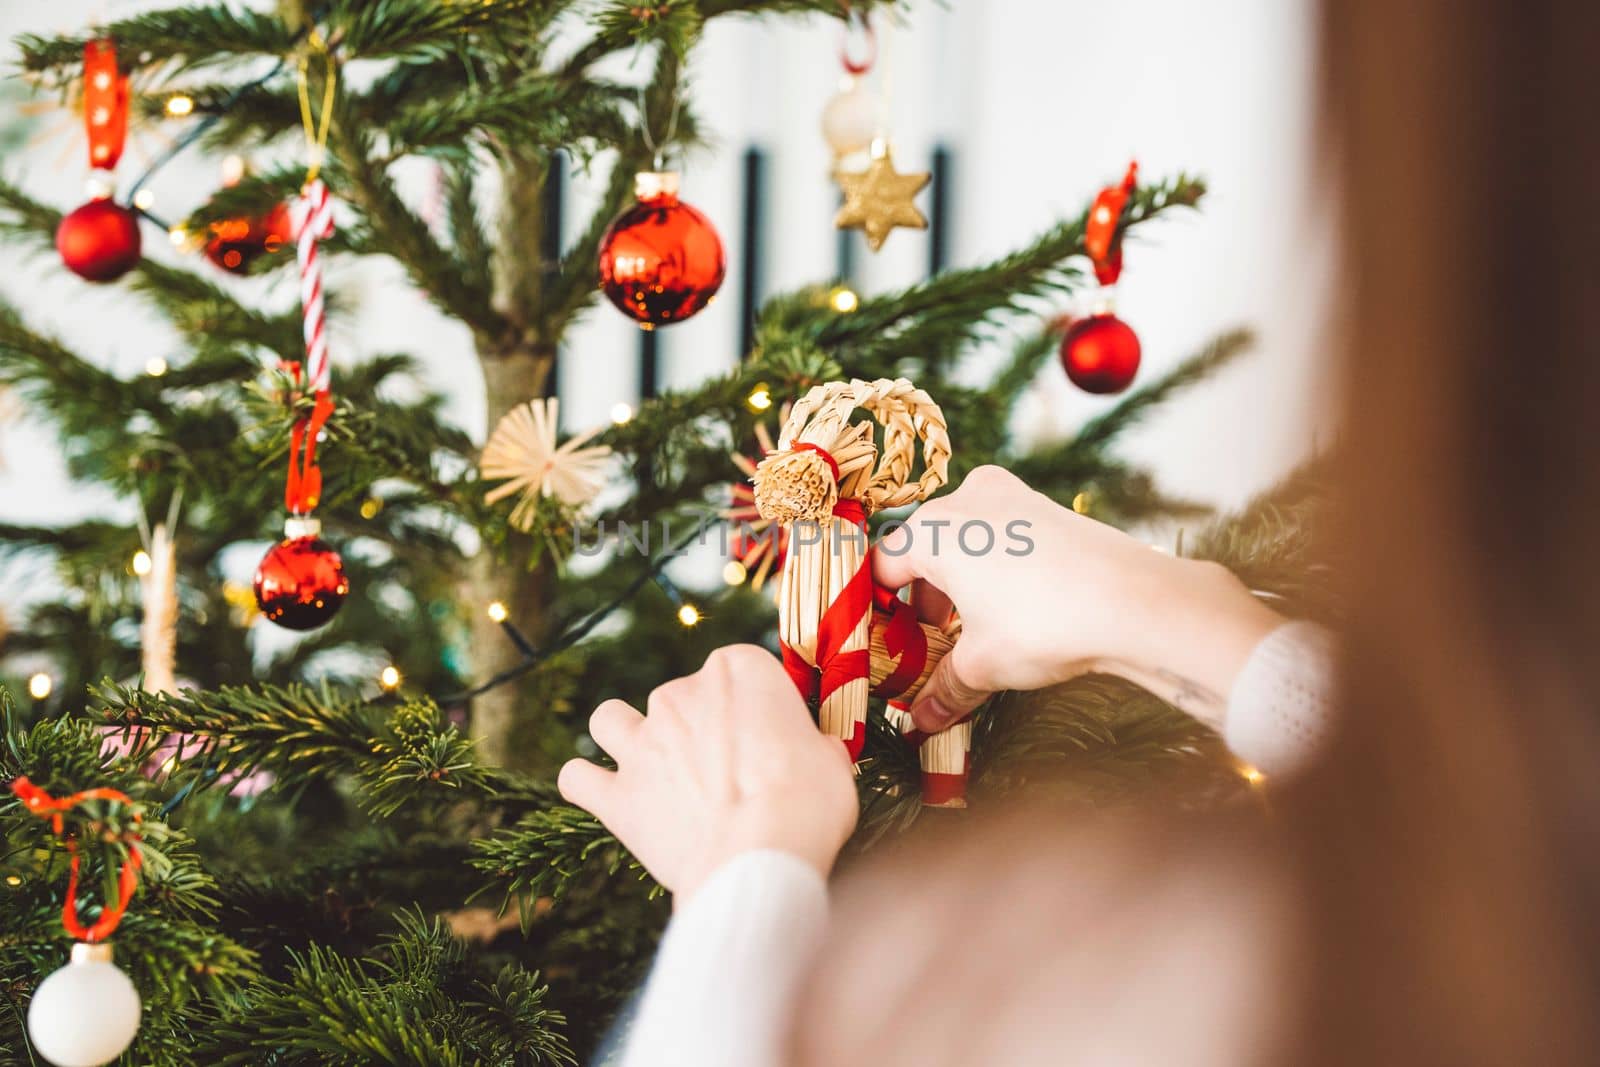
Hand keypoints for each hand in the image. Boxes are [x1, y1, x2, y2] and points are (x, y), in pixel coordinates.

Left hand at [558, 644, 858, 902]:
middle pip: (681, 695)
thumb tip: (816, 752)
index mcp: (738, 670)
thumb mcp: (832, 763)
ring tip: (650, 764)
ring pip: (610, 719)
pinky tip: (602, 794)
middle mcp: (681, 693)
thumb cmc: (808, 805)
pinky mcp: (617, 795)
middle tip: (727, 773)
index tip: (773, 738)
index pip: (743, 669)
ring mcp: (642, 742)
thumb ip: (814, 746)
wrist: (760, 860)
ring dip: (624, 735)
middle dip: (697, 727)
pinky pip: (578, 778)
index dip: (758, 705)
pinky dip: (587, 784)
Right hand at [875, 465, 1282, 732]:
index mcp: (934, 529)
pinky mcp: (1045, 508)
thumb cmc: (1044, 623)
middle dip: (921, 604)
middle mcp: (966, 499)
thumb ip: (944, 689)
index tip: (884, 646)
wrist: (1134, 601)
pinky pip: (1000, 537)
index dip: (876, 611)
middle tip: (926, 650)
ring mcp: (1011, 497)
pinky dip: (993, 572)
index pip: (882, 567)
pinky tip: (1008, 613)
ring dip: (959, 589)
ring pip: (965, 543)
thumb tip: (921, 722)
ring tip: (968, 637)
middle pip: (924, 552)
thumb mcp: (983, 665)